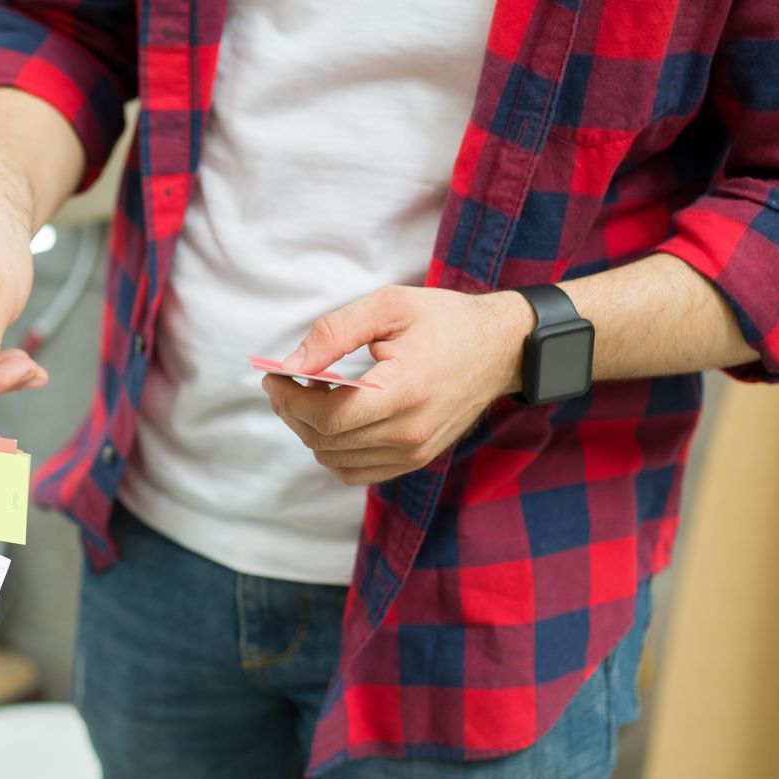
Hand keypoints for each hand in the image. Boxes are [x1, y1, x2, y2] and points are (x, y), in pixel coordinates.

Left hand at [261, 286, 530, 485]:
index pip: (327, 417)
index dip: (289, 399)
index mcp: (403, 392)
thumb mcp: (388, 306)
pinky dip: (335, 450)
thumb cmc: (445, 321)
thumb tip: (291, 365)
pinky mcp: (418, 458)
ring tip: (311, 397)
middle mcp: (411, 432)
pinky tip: (335, 419)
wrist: (503, 348)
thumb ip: (334, 332)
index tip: (274, 377)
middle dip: (294, 412)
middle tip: (286, 383)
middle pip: (326, 441)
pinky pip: (358, 471)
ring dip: (311, 432)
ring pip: (336, 460)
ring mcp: (416, 451)